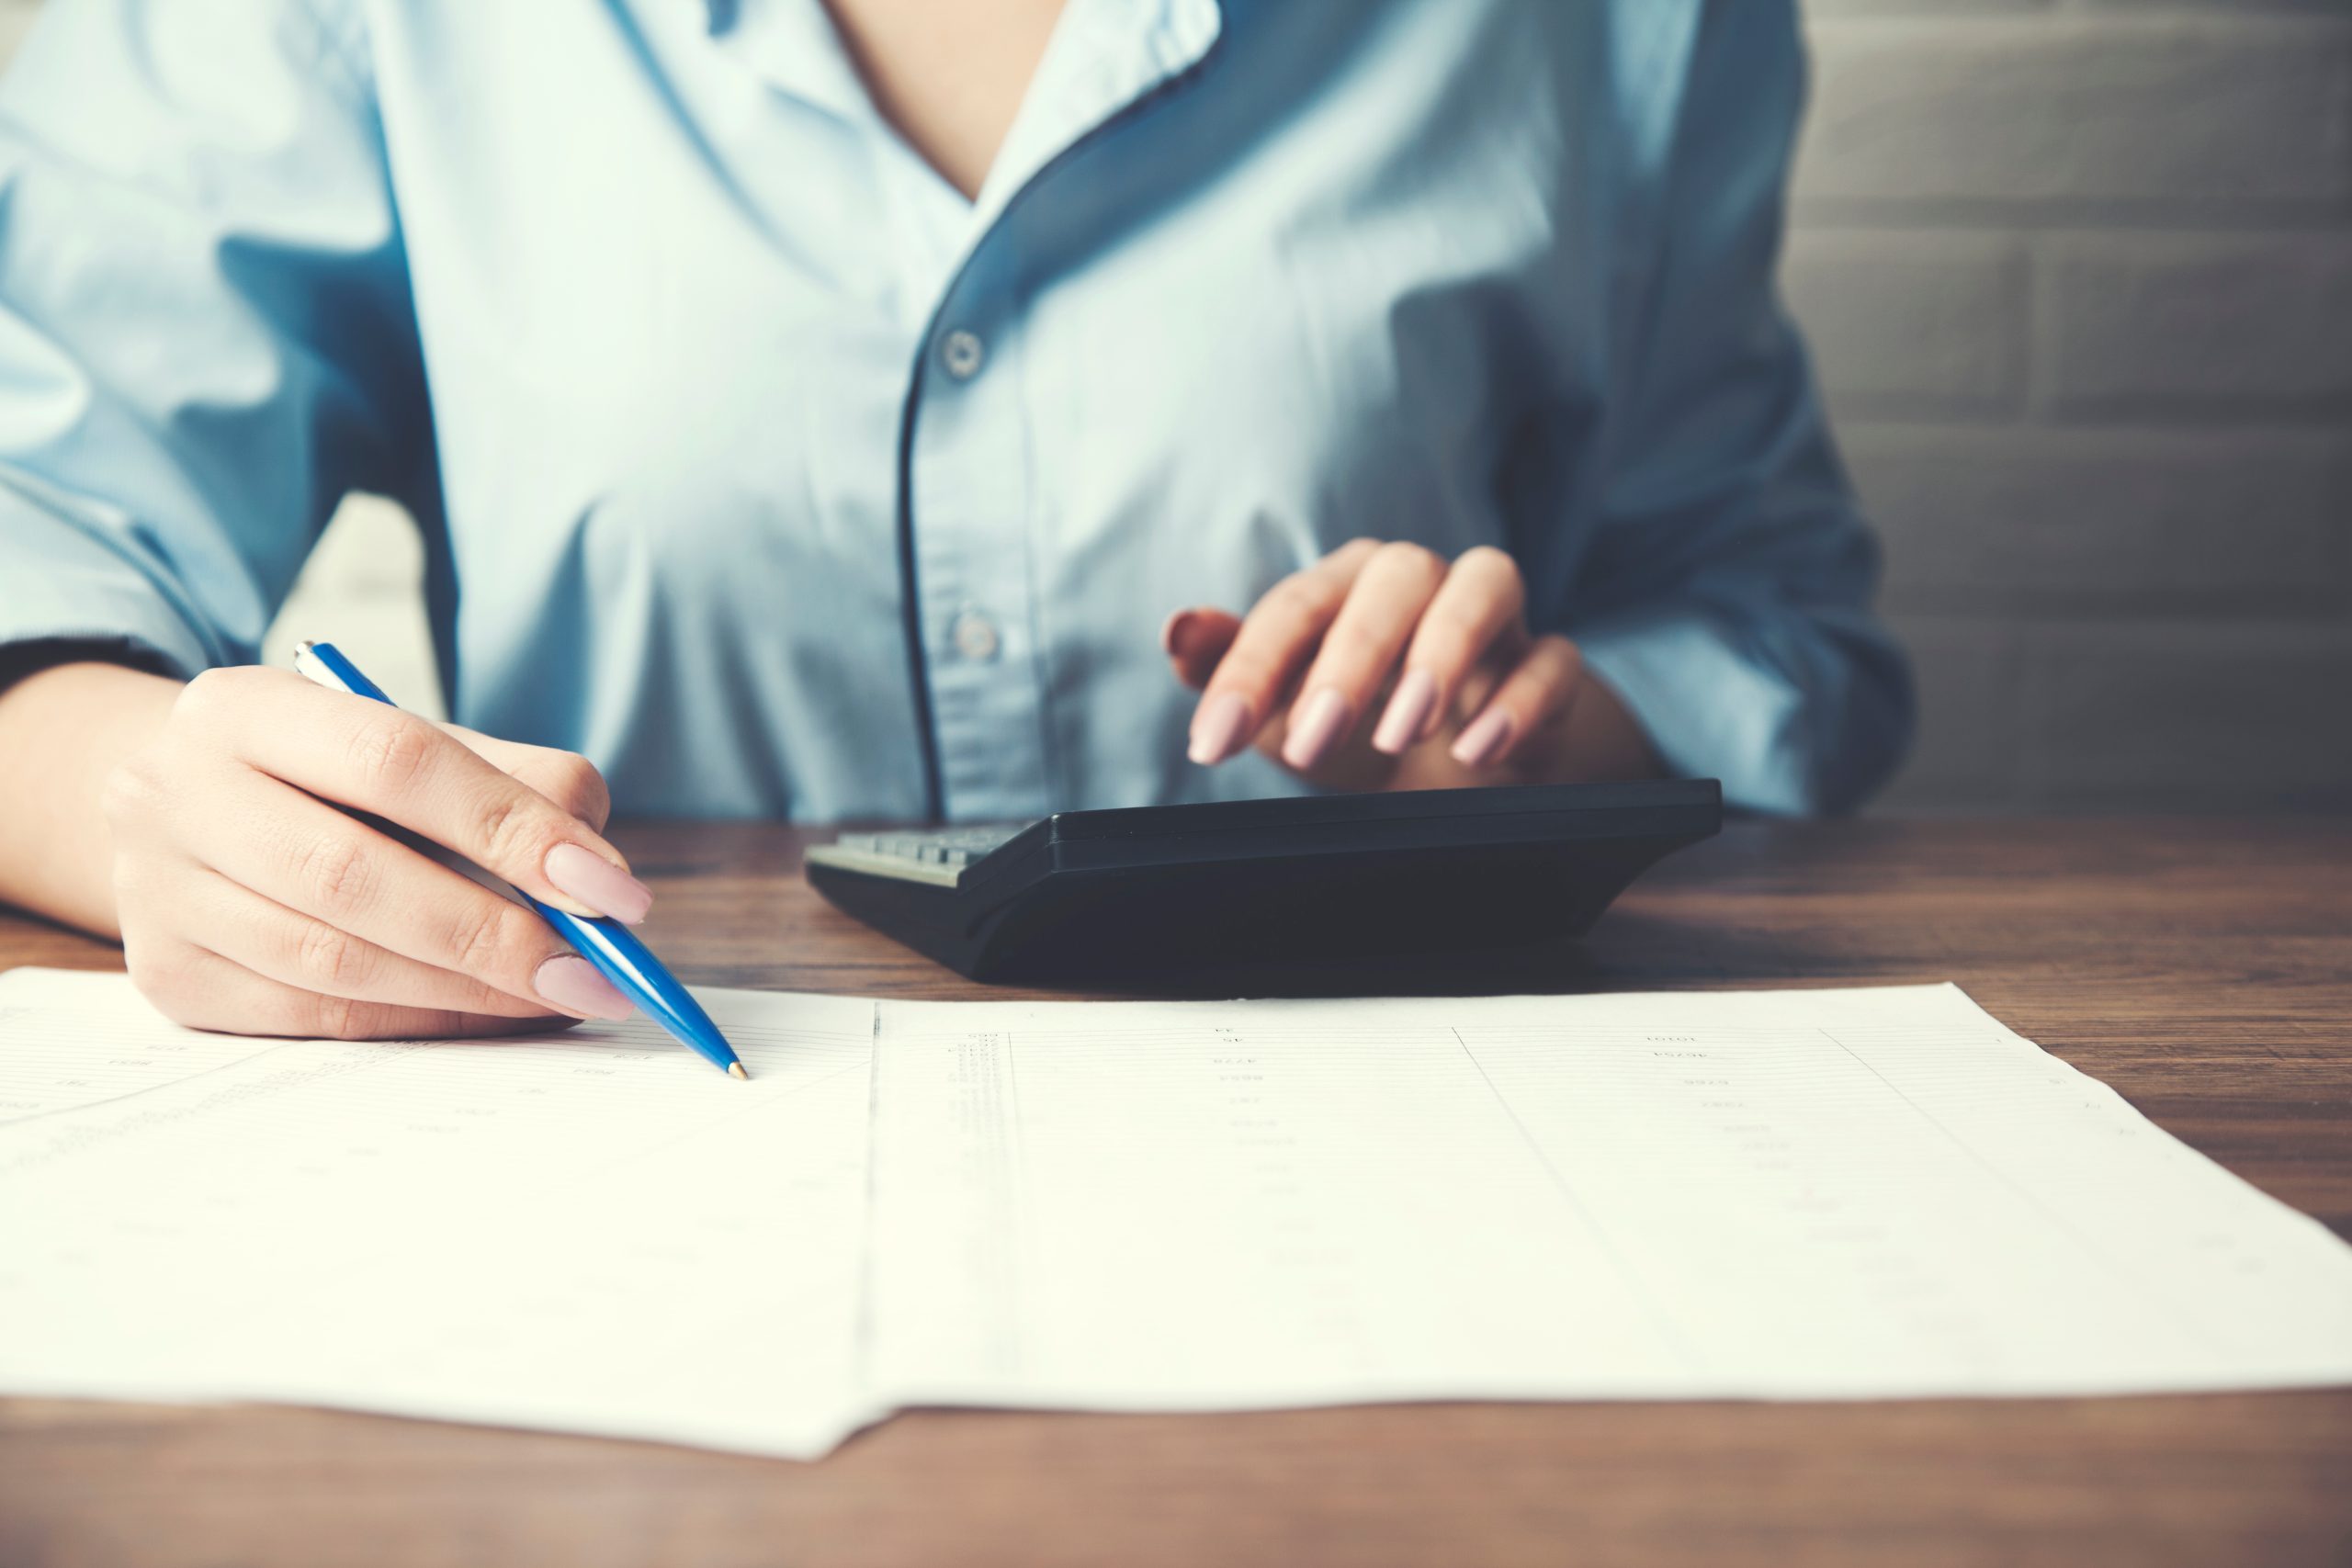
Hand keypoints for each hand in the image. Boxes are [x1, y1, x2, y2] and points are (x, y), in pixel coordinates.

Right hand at [102, 666, 652, 1039]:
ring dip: (466, 991)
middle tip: (595, 972)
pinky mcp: (169, 975)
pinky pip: (313, 1018)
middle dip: (494, 934)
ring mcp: (159, 891)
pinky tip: (490, 1014)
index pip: (396, 760)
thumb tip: (601, 881)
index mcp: (247, 707)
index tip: (613, 892)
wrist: (185, 807)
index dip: (513, 829)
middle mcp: (177, 792)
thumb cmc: (334, 776)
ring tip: (560, 996)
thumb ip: (520, 786)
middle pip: (353, 875)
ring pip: (331, 960)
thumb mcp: (420, 743)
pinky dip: (419, 1022)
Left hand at [1165, 539, 1655, 791]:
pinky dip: (1521, 699)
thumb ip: (1226, 668)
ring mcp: (1492, 616)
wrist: (1450, 771)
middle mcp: (1419, 581)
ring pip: (1485, 583)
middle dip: (1352, 659)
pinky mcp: (1547, 663)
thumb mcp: (1281, 707)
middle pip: (1395, 579)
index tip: (1212, 743)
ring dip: (1444, 651)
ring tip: (1405, 731)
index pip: (1294, 606)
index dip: (1250, 669)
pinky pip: (1553, 658)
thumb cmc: (1351, 722)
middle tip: (1314, 740)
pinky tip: (1479, 750)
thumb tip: (1176, 629)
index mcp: (1344, 585)